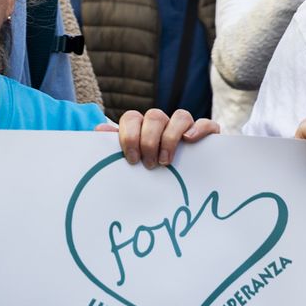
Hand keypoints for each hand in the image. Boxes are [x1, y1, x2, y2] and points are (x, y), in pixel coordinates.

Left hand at [97, 108, 218, 167]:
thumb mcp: (131, 162)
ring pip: (180, 116)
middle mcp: (163, 124)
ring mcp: (185, 128)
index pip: (131, 118)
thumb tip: (98, 130)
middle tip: (148, 164)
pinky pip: (207, 124)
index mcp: (141, 127)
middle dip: (149, 140)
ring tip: (166, 161)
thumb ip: (114, 147)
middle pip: (155, 116)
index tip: (131, 158)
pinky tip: (190, 140)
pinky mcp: (207, 135)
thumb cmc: (148, 174)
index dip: (129, 135)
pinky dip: (199, 128)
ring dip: (170, 137)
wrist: (182, 189)